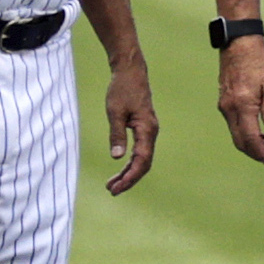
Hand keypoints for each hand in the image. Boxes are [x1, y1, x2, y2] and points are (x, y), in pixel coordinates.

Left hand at [101, 54, 159, 195]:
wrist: (130, 71)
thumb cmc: (122, 89)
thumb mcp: (115, 112)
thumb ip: (117, 135)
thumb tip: (116, 157)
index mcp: (147, 129)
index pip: (142, 160)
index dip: (130, 176)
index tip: (116, 187)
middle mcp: (151, 133)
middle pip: (143, 164)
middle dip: (129, 179)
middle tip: (112, 191)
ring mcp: (148, 131)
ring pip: (142, 159)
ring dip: (128, 173)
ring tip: (112, 185)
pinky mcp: (143, 129)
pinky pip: (139, 151)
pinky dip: (129, 162)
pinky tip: (120, 169)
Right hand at [219, 33, 263, 164]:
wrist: (238, 44)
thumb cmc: (258, 61)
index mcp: (243, 105)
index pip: (250, 139)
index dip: (261, 153)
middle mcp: (230, 108)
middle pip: (239, 141)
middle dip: (254, 152)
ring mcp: (224, 106)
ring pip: (235, 134)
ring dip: (249, 143)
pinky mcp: (224, 101)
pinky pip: (233, 124)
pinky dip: (244, 132)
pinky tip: (257, 129)